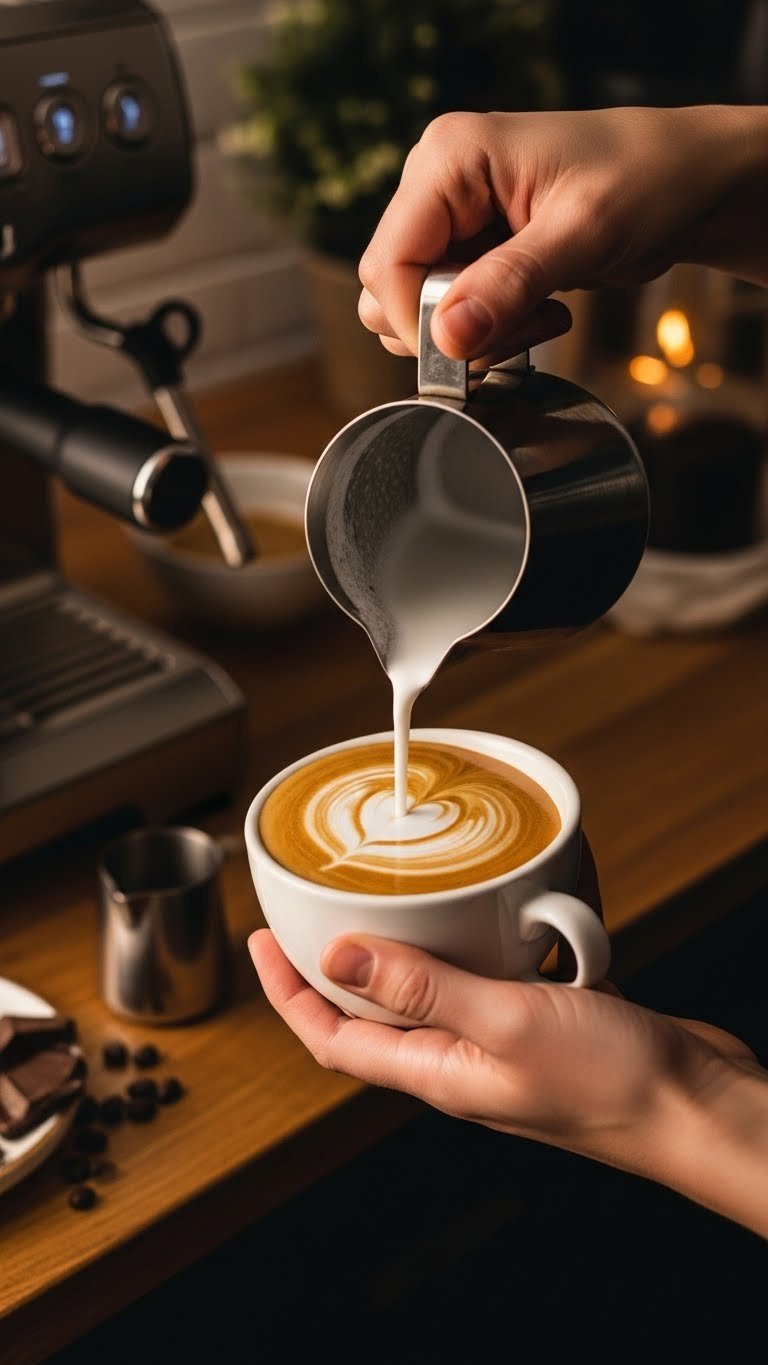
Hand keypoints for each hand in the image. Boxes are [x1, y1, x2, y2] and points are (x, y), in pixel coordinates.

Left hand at [248, 836, 767, 1234]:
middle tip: (312, 908)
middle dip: (335, 964)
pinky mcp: (544, 1016)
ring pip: (432, 986)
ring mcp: (502, 1038)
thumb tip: (337, 956)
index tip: (261, 941)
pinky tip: (500, 898)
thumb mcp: (505, 1025)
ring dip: (409, 943)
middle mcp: (460, 1058)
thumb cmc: (611, 1085)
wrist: (696, 1105)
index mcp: (436, 1072)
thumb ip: (424, 989)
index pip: (331, 1038)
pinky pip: (492, 971)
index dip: (287, 994)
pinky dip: (483, 933)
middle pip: (372, 1012)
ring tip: (393, 893)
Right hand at [357, 105, 767, 362]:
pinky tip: (542, 310)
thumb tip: (446, 337)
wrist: (690, 183)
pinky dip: (494, 329)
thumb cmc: (649, 179)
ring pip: (419, 309)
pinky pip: (454, 312)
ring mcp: (455, 220)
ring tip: (539, 314)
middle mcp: (439, 185)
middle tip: (522, 323)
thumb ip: (510, 284)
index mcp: (450, 158)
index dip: (419, 321)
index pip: (388, 263)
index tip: (470, 350)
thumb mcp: (583, 233)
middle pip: (390, 291)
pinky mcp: (475, 251)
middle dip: (452, 329)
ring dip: (475, 334)